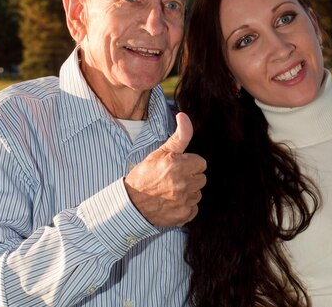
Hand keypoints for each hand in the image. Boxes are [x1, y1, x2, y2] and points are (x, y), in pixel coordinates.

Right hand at [124, 112, 206, 226]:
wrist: (130, 203)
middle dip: (190, 177)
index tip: (178, 166)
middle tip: (173, 178)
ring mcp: (184, 201)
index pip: (201, 163)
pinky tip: (172, 203)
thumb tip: (184, 116)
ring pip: (198, 194)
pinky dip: (185, 207)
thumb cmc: (144, 175)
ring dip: (188, 192)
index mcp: (179, 165)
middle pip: (201, 178)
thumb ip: (178, 136)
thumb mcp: (160, 152)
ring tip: (171, 191)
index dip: (189, 164)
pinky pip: (193, 209)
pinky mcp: (183, 216)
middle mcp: (184, 183)